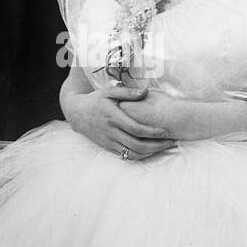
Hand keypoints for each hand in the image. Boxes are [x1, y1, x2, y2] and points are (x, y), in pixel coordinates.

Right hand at [63, 86, 177, 159]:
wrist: (76, 113)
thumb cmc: (95, 100)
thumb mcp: (109, 91)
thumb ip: (128, 92)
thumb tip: (146, 90)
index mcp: (113, 117)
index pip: (136, 129)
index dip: (153, 132)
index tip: (166, 131)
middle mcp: (110, 132)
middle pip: (137, 145)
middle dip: (156, 146)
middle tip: (171, 142)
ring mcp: (108, 142)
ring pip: (132, 154)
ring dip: (150, 153)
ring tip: (163, 147)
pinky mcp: (107, 147)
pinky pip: (125, 156)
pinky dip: (139, 156)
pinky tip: (150, 151)